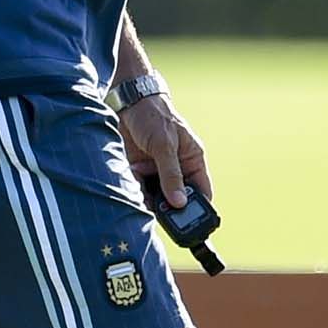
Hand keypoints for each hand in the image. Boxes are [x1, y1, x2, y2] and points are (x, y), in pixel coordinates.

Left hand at [118, 93, 211, 209]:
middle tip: (163, 215)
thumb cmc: (154, 115)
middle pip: (178, 198)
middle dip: (170, 208)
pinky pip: (140, 190)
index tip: (192, 224)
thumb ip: (171, 174)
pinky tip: (132, 187)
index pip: (202, 191)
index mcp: (192, 160)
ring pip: (157, 198)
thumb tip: (180, 203)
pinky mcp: (140, 172)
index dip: (198, 208)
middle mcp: (177, 168)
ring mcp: (157, 171)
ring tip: (143, 197)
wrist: (126, 103)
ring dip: (150, 200)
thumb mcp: (165, 144)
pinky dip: (136, 192)